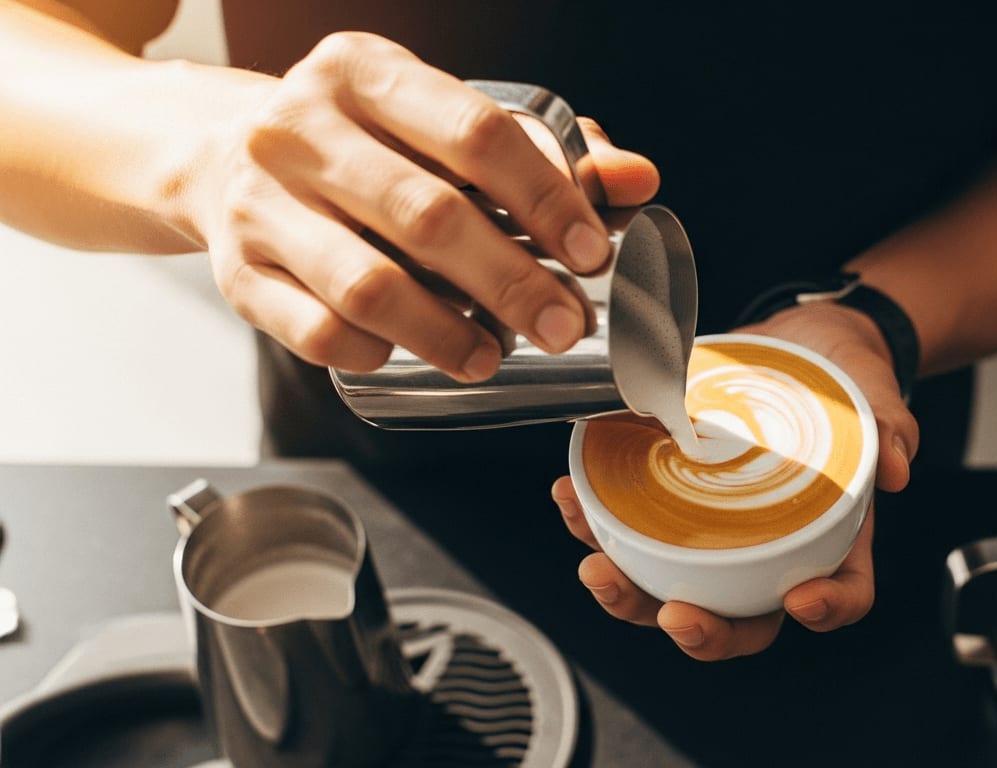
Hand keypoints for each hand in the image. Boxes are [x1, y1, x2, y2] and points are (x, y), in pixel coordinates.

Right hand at [195, 32, 658, 379]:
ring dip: (446, 334)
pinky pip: (315, 332)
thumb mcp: (440, 122)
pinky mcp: (236, 272)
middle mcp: (300, 128)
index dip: (545, 199)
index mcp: (364, 72)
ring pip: (368, 286)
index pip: (474, 132)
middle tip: (564, 326)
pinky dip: (374, 351)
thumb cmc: (364, 144)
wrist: (221, 154)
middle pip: (429, 217)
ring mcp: (258, 203)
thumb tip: (638, 181)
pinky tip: (408, 354)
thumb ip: (546, 151)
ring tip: (492, 356)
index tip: (590, 254)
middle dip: (512, 283)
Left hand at [551, 301, 918, 659]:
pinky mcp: (670, 502)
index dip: (824, 610)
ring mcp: (717, 531)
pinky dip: (595, 521)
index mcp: (833, 537)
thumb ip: (890, 425)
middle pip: (742, 617)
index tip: (799, 601)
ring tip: (595, 564)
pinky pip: (629, 529)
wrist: (800, 341)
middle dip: (701, 629)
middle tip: (673, 613)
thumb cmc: (843, 379)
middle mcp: (772, 549)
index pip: (841, 593)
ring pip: (673, 586)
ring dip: (628, 590)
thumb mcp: (874, 392)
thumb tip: (898, 464)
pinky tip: (571, 497)